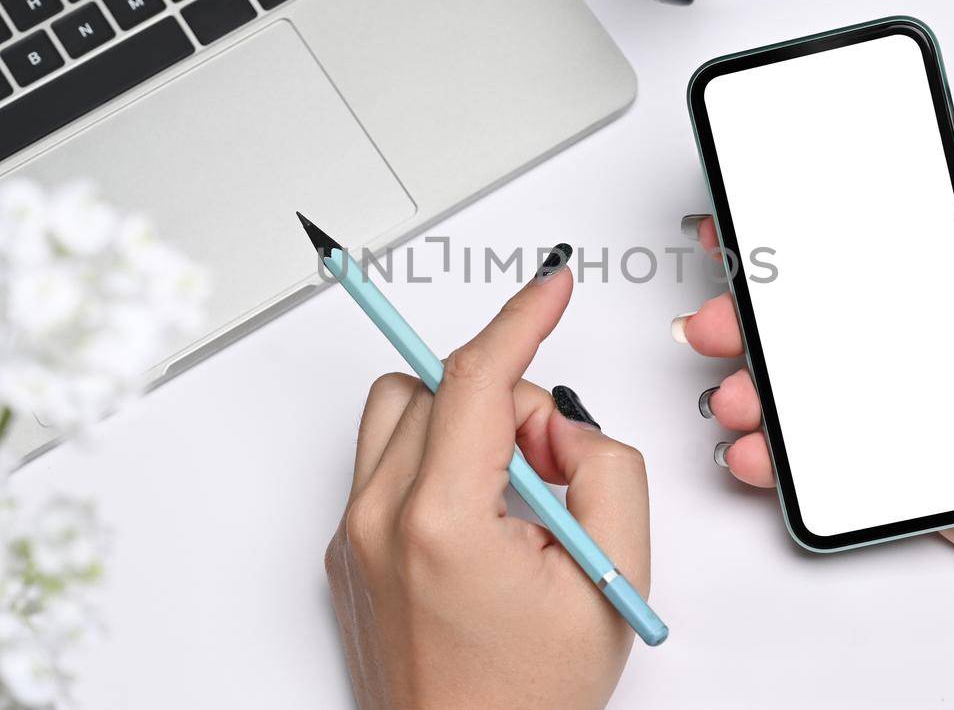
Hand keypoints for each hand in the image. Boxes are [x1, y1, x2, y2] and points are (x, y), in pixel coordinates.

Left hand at [325, 262, 650, 708]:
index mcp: (439, 523)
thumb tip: (565, 426)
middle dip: (505, 406)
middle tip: (552, 472)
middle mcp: (378, 521)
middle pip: (435, 387)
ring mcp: (353, 537)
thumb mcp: (608, 582)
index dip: (521, 317)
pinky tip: (480, 524)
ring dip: (460, 425)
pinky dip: (436, 463)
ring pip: (399, 413)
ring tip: (511, 498)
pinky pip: (386, 462)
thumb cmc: (524, 702)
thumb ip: (607, 473)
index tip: (549, 286)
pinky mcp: (345, 552)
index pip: (474, 378)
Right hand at [677, 99, 953, 582]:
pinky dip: (777, 458)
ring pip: (802, 390)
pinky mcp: (898, 468)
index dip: (789, 239)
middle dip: (744, 317)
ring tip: (736, 396)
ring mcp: (902, 405)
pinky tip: (758, 451)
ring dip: (750, 387)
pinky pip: (822, 460)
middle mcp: (918, 341)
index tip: (736, 230)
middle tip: (717, 322)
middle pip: (809, 321)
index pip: (854, 249)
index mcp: (952, 284)